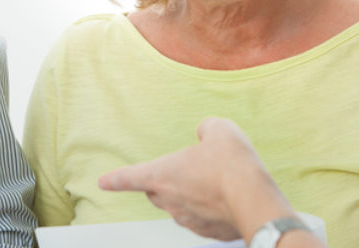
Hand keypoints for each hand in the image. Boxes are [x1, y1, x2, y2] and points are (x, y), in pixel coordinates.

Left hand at [98, 118, 292, 240]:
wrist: (255, 202)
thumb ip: (207, 128)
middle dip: (162, 183)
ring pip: (179, 207)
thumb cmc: (233, 167)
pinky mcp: (208, 231)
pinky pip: (201, 219)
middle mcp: (170, 200)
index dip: (116, 179)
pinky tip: (226, 198)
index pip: (130, 177)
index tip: (104, 182)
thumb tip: (206, 132)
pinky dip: (208, 210)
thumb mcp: (220, 130)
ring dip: (189, 195)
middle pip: (155, 193)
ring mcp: (188, 219)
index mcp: (163, 174)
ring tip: (213, 182)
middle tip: (183, 171)